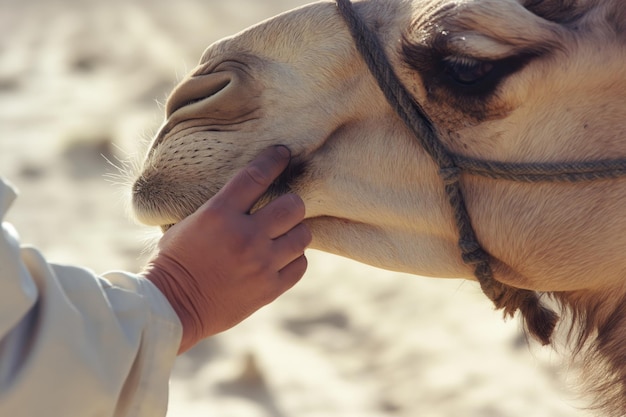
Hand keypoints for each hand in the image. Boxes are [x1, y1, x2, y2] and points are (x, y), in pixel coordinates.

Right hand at [143, 146, 310, 353]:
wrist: (172, 306)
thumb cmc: (176, 260)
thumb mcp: (189, 222)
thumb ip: (221, 207)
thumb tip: (248, 190)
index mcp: (219, 214)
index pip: (256, 176)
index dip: (274, 160)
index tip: (283, 154)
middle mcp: (245, 236)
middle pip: (293, 205)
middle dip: (292, 203)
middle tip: (284, 208)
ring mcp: (261, 264)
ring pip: (303, 235)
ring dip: (295, 231)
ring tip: (284, 234)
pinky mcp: (269, 288)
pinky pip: (300, 264)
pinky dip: (294, 258)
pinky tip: (283, 257)